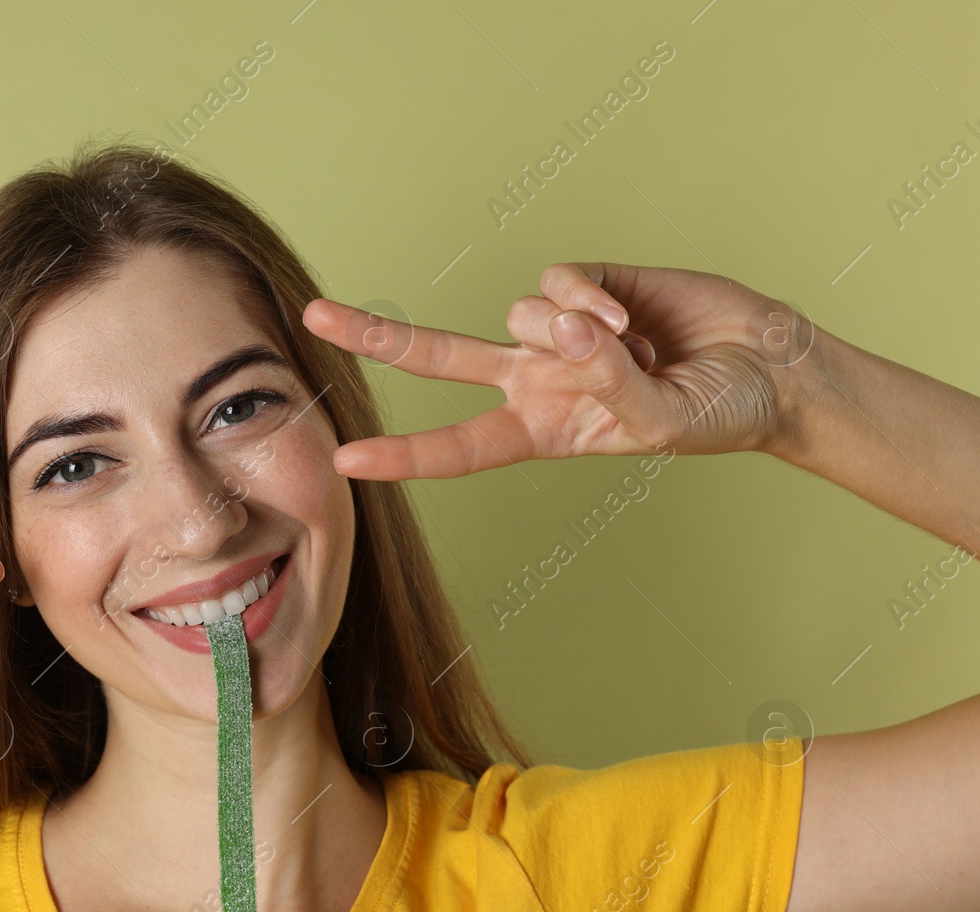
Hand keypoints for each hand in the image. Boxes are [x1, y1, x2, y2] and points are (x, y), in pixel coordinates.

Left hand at [303, 262, 816, 479]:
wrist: (767, 367)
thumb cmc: (714, 413)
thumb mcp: (658, 421)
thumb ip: (607, 380)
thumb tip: (564, 327)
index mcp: (539, 430)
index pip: (457, 447)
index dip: (403, 455)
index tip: (345, 460)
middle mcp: (533, 378)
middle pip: (437, 355)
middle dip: (376, 336)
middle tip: (313, 319)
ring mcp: (555, 330)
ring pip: (517, 315)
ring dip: (574, 332)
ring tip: (632, 350)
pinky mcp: (584, 283)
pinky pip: (556, 282)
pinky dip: (591, 298)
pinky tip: (633, 315)